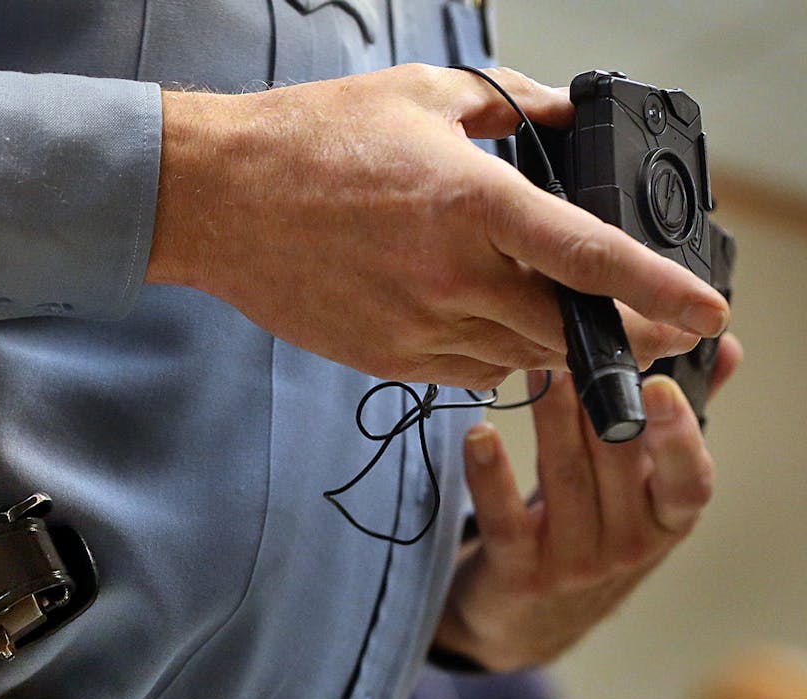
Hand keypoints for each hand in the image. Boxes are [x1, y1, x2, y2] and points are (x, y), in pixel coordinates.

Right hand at [147, 64, 728, 388]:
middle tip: (648, 326)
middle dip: (615, 332)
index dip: (659, 290)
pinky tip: (482, 321)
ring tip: (553, 314)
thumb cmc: (309, 142)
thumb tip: (563, 114)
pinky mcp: (384, 357)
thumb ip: (508, 103)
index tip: (706, 312)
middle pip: (563, 327)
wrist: (218, 200)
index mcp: (471, 202)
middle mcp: (451, 275)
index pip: (589, 257)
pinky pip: (466, 374)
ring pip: (518, 359)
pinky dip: (491, 356)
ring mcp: (414, 326)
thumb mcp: (420, 97)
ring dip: (548, 342)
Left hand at [433, 334, 742, 670]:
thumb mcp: (641, 491)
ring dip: (549, 417)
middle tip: (572, 341)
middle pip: (616, 463)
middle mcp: (630, 547)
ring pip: (564, 477)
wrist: (527, 625)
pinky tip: (478, 436)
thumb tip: (726, 346)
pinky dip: (490, 475)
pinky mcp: (520, 574)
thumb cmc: (591, 536)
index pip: (688, 481)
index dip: (677, 436)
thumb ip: (678, 422)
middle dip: (595, 399)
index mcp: (667, 521)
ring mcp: (575, 565)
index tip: (659, 385)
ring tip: (533, 366)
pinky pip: (506, 519)